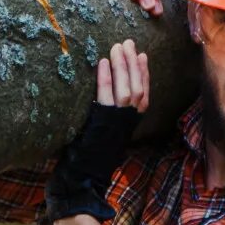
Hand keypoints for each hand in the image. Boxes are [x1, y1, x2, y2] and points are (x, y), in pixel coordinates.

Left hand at [38, 41, 150, 224]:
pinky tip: (102, 62)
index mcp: (128, 125)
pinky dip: (105, 78)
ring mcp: (115, 124)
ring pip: (126, 89)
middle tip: (129, 42)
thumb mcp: (100, 135)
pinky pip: (105, 97)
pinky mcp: (101, 124)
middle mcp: (126, 123)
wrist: (81, 182)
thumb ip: (105, 119)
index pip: (143, 95)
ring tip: (118, 47)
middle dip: (133, 63)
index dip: (143, 74)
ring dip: (122, 65)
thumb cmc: (86, 161)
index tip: (142, 55)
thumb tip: (99, 99)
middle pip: (136, 87)